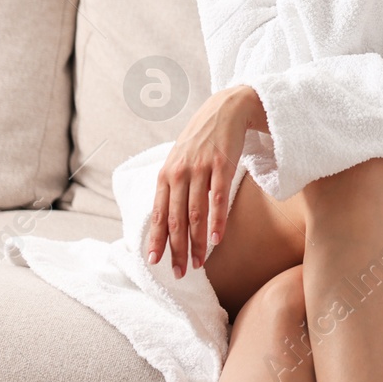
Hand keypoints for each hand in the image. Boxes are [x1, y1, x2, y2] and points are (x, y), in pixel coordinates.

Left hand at [145, 85, 265, 277]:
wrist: (227, 108)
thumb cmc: (203, 139)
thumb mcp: (181, 160)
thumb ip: (174, 185)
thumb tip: (169, 217)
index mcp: (166, 174)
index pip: (158, 215)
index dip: (156, 240)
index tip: (155, 263)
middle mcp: (179, 173)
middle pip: (175, 220)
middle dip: (176, 249)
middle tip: (180, 272)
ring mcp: (200, 169)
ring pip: (195, 213)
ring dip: (197, 242)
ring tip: (199, 263)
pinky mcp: (222, 164)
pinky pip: (217, 198)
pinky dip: (216, 221)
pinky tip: (217, 239)